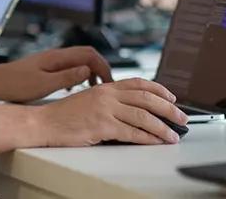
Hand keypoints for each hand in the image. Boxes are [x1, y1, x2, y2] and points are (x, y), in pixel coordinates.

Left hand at [0, 46, 113, 102]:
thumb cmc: (16, 85)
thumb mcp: (44, 85)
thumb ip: (67, 77)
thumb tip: (88, 70)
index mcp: (57, 57)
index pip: (90, 54)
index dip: (103, 67)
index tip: (109, 84)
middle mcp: (55, 55)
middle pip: (87, 55)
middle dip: (100, 68)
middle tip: (106, 86)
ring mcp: (50, 60)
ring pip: (78, 61)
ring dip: (90, 72)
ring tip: (93, 89)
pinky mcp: (45, 67)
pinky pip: (68, 66)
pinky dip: (78, 75)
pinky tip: (74, 90)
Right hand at [34, 78, 186, 145]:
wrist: (43, 123)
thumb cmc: (64, 116)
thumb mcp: (89, 101)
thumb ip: (109, 102)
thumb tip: (133, 111)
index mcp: (106, 87)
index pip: (139, 83)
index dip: (160, 90)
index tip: (172, 98)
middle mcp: (107, 95)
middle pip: (147, 99)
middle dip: (169, 109)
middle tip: (182, 118)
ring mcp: (105, 110)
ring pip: (143, 116)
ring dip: (163, 127)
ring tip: (174, 135)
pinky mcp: (102, 126)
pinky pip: (132, 132)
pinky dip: (148, 138)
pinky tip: (156, 142)